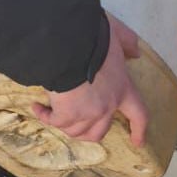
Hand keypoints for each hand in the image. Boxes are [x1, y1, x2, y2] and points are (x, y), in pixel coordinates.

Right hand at [31, 14, 148, 145]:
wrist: (68, 45)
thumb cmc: (94, 39)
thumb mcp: (117, 33)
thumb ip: (128, 42)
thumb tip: (136, 53)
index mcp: (123, 89)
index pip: (139, 115)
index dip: (139, 130)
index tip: (137, 142)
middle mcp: (107, 107)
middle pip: (100, 130)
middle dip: (90, 128)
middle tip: (79, 120)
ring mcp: (86, 114)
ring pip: (77, 131)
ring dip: (67, 124)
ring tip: (56, 113)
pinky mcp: (66, 115)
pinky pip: (54, 122)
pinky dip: (45, 116)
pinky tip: (37, 107)